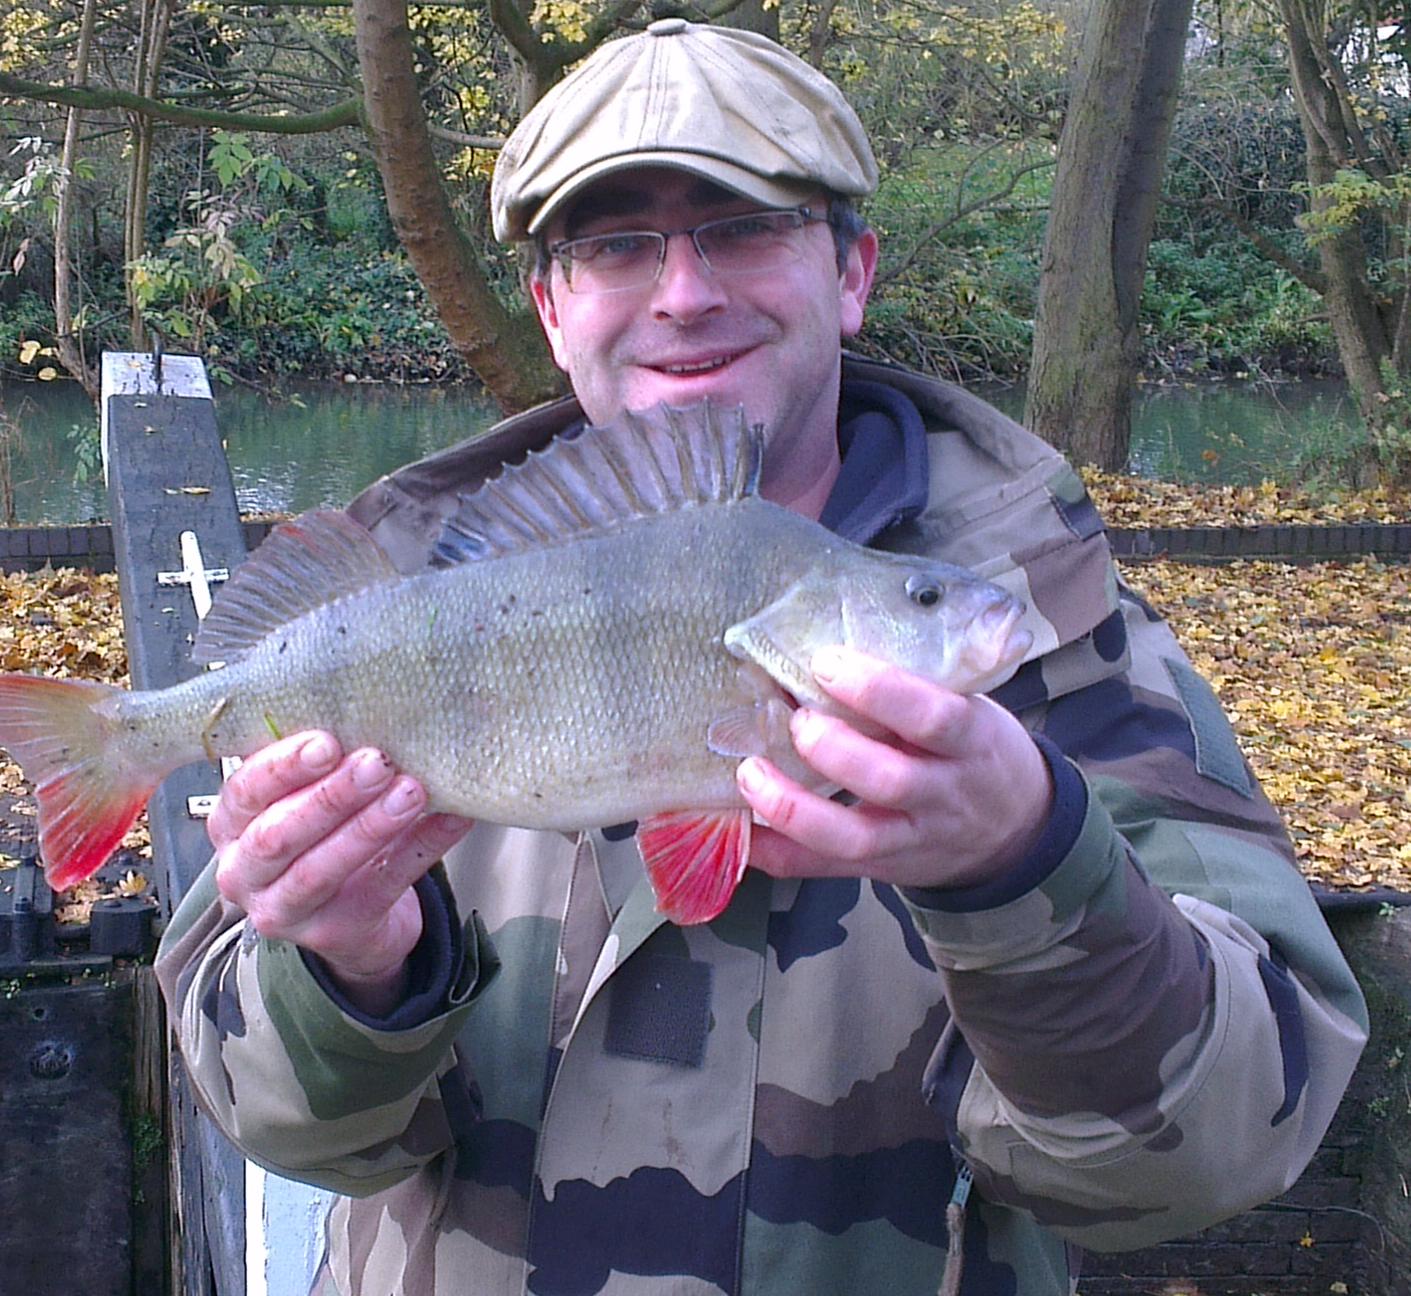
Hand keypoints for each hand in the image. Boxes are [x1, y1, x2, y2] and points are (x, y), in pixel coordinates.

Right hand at [208, 730, 472, 1013]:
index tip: (327, 741)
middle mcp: (244, 872)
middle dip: (330, 796)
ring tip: (411, 792)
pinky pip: (384, 885)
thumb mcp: (306, 801)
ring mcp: (285, 911)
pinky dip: (422, 846)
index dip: (283, 767)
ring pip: (322, 869)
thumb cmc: (324, 840)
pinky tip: (451, 818)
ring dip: (370, 825)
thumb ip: (326, 767)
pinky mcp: (334, 933)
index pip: (244, 792)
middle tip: (377, 763)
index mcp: (232, 826)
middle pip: (278, 835)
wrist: (353, 920)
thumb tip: (382, 717)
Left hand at [735, 647, 1052, 890]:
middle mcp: (944, 795)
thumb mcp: (969, 708)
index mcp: (971, 741)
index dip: (880, 691)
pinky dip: (779, 854)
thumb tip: (827, 640)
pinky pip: (826, 869)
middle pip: (891, 782)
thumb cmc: (975, 748)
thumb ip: (916, 688)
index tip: (827, 662)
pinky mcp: (884, 869)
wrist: (1015, 828)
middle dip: (834, 750)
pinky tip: (743, 833)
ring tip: (750, 773)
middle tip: (794, 720)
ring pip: (855, 838)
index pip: (933, 717)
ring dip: (794, 808)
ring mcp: (914, 839)